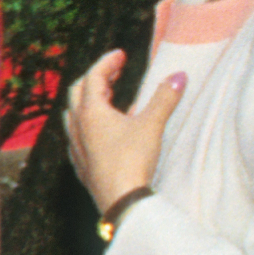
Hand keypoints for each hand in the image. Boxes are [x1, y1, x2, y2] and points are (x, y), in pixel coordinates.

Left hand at [62, 50, 182, 218]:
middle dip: (95, 78)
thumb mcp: (151, 125)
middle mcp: (77, 126)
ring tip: (109, 98)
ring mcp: (76, 145)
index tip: (120, 54)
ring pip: (74, 114)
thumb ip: (164, 98)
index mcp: (91, 112)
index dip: (106, 63)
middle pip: (78, 92)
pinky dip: (89, 124)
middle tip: (115, 72)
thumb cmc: (133, 160)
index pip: (92, 77)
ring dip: (89, 101)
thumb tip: (179, 76)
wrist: (120, 200)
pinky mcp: (80, 163)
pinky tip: (104, 132)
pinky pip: (78, 135)